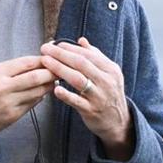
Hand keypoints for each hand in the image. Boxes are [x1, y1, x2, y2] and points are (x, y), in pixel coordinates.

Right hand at [0, 56, 55, 137]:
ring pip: (38, 91)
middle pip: (36, 77)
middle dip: (51, 73)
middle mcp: (3, 87)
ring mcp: (9, 102)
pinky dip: (40, 96)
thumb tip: (38, 62)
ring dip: (49, 85)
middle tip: (59, 70)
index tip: (52, 58)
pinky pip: (33, 103)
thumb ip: (14, 67)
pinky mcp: (14, 115)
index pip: (27, 63)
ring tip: (53, 81)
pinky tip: (41, 92)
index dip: (43, 60)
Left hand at [40, 37, 133, 160]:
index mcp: (110, 69)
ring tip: (45, 62)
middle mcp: (106, 81)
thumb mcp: (108, 73)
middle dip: (61, 54)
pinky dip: (66, 95)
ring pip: (78, 80)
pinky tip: (55, 88)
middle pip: (81, 64)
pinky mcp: (91, 111)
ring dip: (59, 69)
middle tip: (45, 49)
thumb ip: (95, 56)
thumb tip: (81, 40)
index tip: (55, 44)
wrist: (118, 121)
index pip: (88, 54)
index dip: (70, 48)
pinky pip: (77, 101)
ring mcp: (99, 97)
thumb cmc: (108, 93)